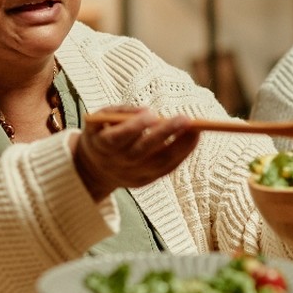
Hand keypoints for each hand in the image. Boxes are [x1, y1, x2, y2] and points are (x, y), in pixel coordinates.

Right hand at [73, 107, 200, 200]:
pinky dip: (182, 154)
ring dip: (181, 146)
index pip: (117, 138)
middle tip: (186, 118)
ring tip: (196, 129)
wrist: (95, 169)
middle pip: (143, 151)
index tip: (152, 114)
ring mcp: (132, 175)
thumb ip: (121, 112)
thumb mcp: (101, 118)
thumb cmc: (102, 133)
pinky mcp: (145, 181)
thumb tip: (147, 111)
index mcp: (102, 146)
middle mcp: (117, 163)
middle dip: (165, 134)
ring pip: (159, 162)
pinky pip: (167, 168)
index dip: (134, 127)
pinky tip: (193, 138)